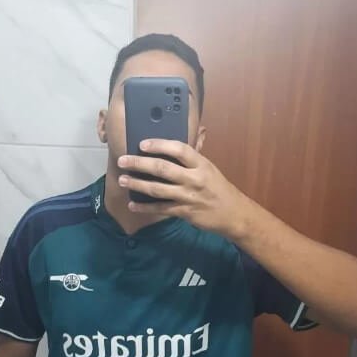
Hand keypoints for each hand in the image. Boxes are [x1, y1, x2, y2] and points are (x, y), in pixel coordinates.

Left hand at [117, 139, 248, 239]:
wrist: (233, 213)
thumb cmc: (218, 188)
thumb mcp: (208, 169)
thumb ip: (191, 160)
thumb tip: (167, 149)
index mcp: (201, 164)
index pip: (178, 149)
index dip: (159, 145)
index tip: (142, 143)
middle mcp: (194, 178)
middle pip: (162, 168)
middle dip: (139, 163)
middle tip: (123, 160)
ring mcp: (188, 196)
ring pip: (157, 189)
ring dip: (137, 184)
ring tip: (122, 180)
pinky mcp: (184, 212)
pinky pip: (160, 209)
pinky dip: (145, 207)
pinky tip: (132, 205)